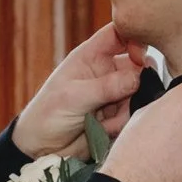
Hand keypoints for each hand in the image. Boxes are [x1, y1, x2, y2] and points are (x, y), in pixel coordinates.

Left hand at [13, 23, 147, 159]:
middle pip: (137, 65)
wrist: (41, 148)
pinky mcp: (117, 114)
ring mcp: (113, 93)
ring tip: (104, 120)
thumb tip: (138, 77)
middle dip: (137, 83)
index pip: (119, 33)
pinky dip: (122, 122)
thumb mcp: (73, 97)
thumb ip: (106, 86)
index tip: (139, 58)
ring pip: (139, 92)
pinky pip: (133, 113)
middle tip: (125, 97)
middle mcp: (105, 71)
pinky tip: (103, 129)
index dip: (134, 38)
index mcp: (90, 55)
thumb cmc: (47, 115)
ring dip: (127, 107)